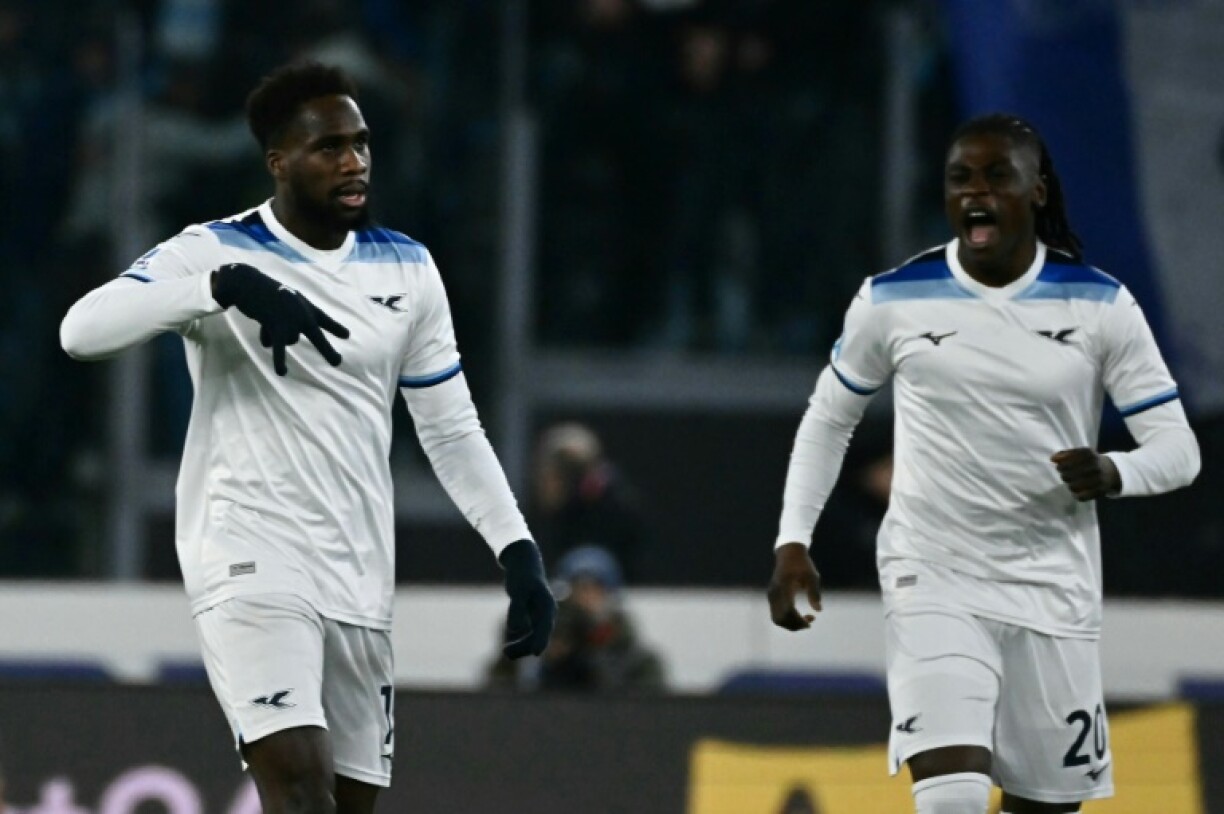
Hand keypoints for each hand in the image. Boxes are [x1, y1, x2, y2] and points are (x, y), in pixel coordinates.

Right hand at [211, 263, 349, 375]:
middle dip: (327, 351)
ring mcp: (291, 320)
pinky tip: (282, 372)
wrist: (247, 283)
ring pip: (288, 341)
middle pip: (317, 337)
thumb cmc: (264, 293)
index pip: (324, 318)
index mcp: (306, 305)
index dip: (335, 327)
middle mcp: (302, 313)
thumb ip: (282, 323)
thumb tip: (271, 345)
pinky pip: (279, 348)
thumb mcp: (281, 303)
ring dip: (275, 335)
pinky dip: (280, 360)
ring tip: (265, 319)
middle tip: (338, 362)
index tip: (346, 335)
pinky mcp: (276, 326)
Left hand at [498, 539, 556, 658]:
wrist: (524, 564)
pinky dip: (520, 641)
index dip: (541, 640)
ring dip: (522, 646)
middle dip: (525, 646)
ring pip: (534, 637)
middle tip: (505, 653)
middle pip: (539, 635)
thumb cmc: (521, 576)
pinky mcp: (533, 617)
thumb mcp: (518, 590)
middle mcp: (547, 613)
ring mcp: (541, 616)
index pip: (545, 626)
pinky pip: (529, 634)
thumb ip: (517, 609)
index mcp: (547, 606)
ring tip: (505, 652)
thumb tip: (515, 630)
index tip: (536, 654)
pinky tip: (508, 647)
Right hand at [767, 542, 821, 630]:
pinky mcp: (772, 596)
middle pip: (780, 618)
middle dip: (795, 625)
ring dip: (790, 624)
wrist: (788, 553)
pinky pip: (776, 614)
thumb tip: (818, 610)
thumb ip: (814, 593)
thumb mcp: (812, 576)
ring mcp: (771, 595)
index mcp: (784, 587)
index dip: (798, 620)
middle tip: (809, 622)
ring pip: (777, 619)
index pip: (788, 611)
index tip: (811, 622)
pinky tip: (798, 615)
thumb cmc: (802, 564)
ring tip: (805, 620)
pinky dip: (787, 619)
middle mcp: (775, 593)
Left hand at [1051, 447, 1120, 500]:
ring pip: (1072, 486)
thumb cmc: (1090, 461)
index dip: (1060, 465)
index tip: (1060, 466)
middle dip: (1063, 474)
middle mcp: (1095, 466)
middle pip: (1067, 474)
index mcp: (1088, 454)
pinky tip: (1077, 491)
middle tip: (1065, 474)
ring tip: (1072, 482)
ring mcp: (1099, 479)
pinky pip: (1081, 497)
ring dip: (1069, 484)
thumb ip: (1065, 454)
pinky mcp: (1100, 491)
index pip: (1065, 463)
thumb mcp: (1080, 453)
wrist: (1112, 471)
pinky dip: (1076, 495)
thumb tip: (1052, 459)